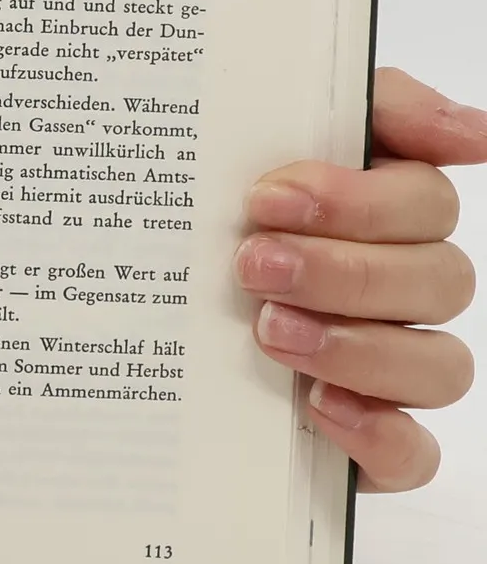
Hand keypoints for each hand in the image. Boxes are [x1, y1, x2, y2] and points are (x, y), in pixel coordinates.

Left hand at [237, 68, 484, 491]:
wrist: (111, 295)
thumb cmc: (201, 206)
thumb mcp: (255, 131)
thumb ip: (369, 107)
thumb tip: (471, 132)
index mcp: (380, 214)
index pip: (427, 203)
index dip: (358, 202)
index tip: (269, 196)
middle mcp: (395, 290)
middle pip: (439, 281)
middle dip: (343, 270)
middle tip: (251, 263)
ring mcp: (385, 370)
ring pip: (439, 366)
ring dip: (358, 346)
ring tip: (267, 331)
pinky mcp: (361, 441)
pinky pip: (413, 456)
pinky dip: (380, 436)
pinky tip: (319, 406)